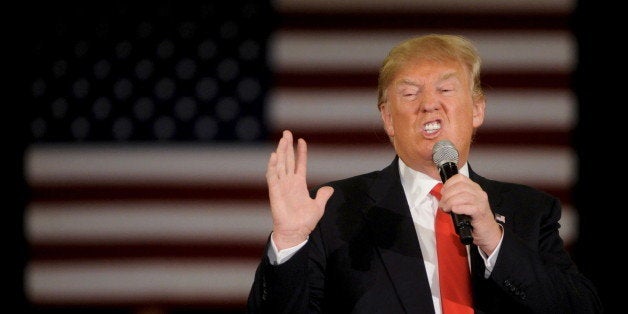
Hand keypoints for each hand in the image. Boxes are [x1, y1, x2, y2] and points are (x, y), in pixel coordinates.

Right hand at [266, 130, 333, 249]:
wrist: (295, 233)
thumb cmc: (305, 222)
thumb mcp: (318, 207)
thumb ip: (323, 196)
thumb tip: (330, 188)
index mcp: (299, 184)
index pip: (300, 164)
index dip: (301, 152)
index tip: (301, 140)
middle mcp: (289, 182)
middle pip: (288, 160)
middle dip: (287, 146)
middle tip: (287, 132)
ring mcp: (281, 186)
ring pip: (280, 165)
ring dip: (281, 152)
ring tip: (282, 139)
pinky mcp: (275, 192)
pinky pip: (272, 177)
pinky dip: (272, 166)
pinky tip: (274, 156)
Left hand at [438, 174, 501, 253]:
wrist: (487, 232)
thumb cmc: (473, 218)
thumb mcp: (464, 204)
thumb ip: (457, 197)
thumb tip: (443, 195)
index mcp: (474, 188)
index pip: (460, 178)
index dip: (448, 183)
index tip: (443, 193)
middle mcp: (479, 193)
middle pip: (460, 187)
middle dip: (447, 195)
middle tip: (442, 204)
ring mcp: (481, 202)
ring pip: (463, 196)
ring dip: (450, 202)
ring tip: (445, 209)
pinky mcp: (481, 212)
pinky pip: (469, 207)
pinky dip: (459, 208)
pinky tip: (454, 210)